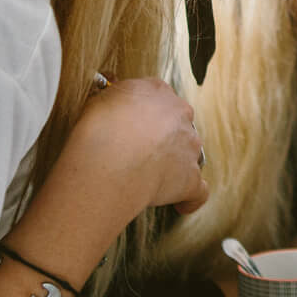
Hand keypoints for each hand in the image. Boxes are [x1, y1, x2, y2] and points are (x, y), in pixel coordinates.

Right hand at [69, 77, 207, 216]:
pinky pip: (198, 190)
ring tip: (149, 179)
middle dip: (163, 138)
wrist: (109, 161)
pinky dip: (189, 198)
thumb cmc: (98, 129)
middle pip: (177, 124)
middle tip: (139, 153)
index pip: (158, 97)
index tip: (133, 125)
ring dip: (174, 164)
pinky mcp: (191, 177)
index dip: (145, 114)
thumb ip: (115, 98)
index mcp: (158, 92)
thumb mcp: (99, 98)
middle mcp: (180, 115)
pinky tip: (180, 204)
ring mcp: (189, 146)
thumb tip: (115, 101)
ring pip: (188, 154)